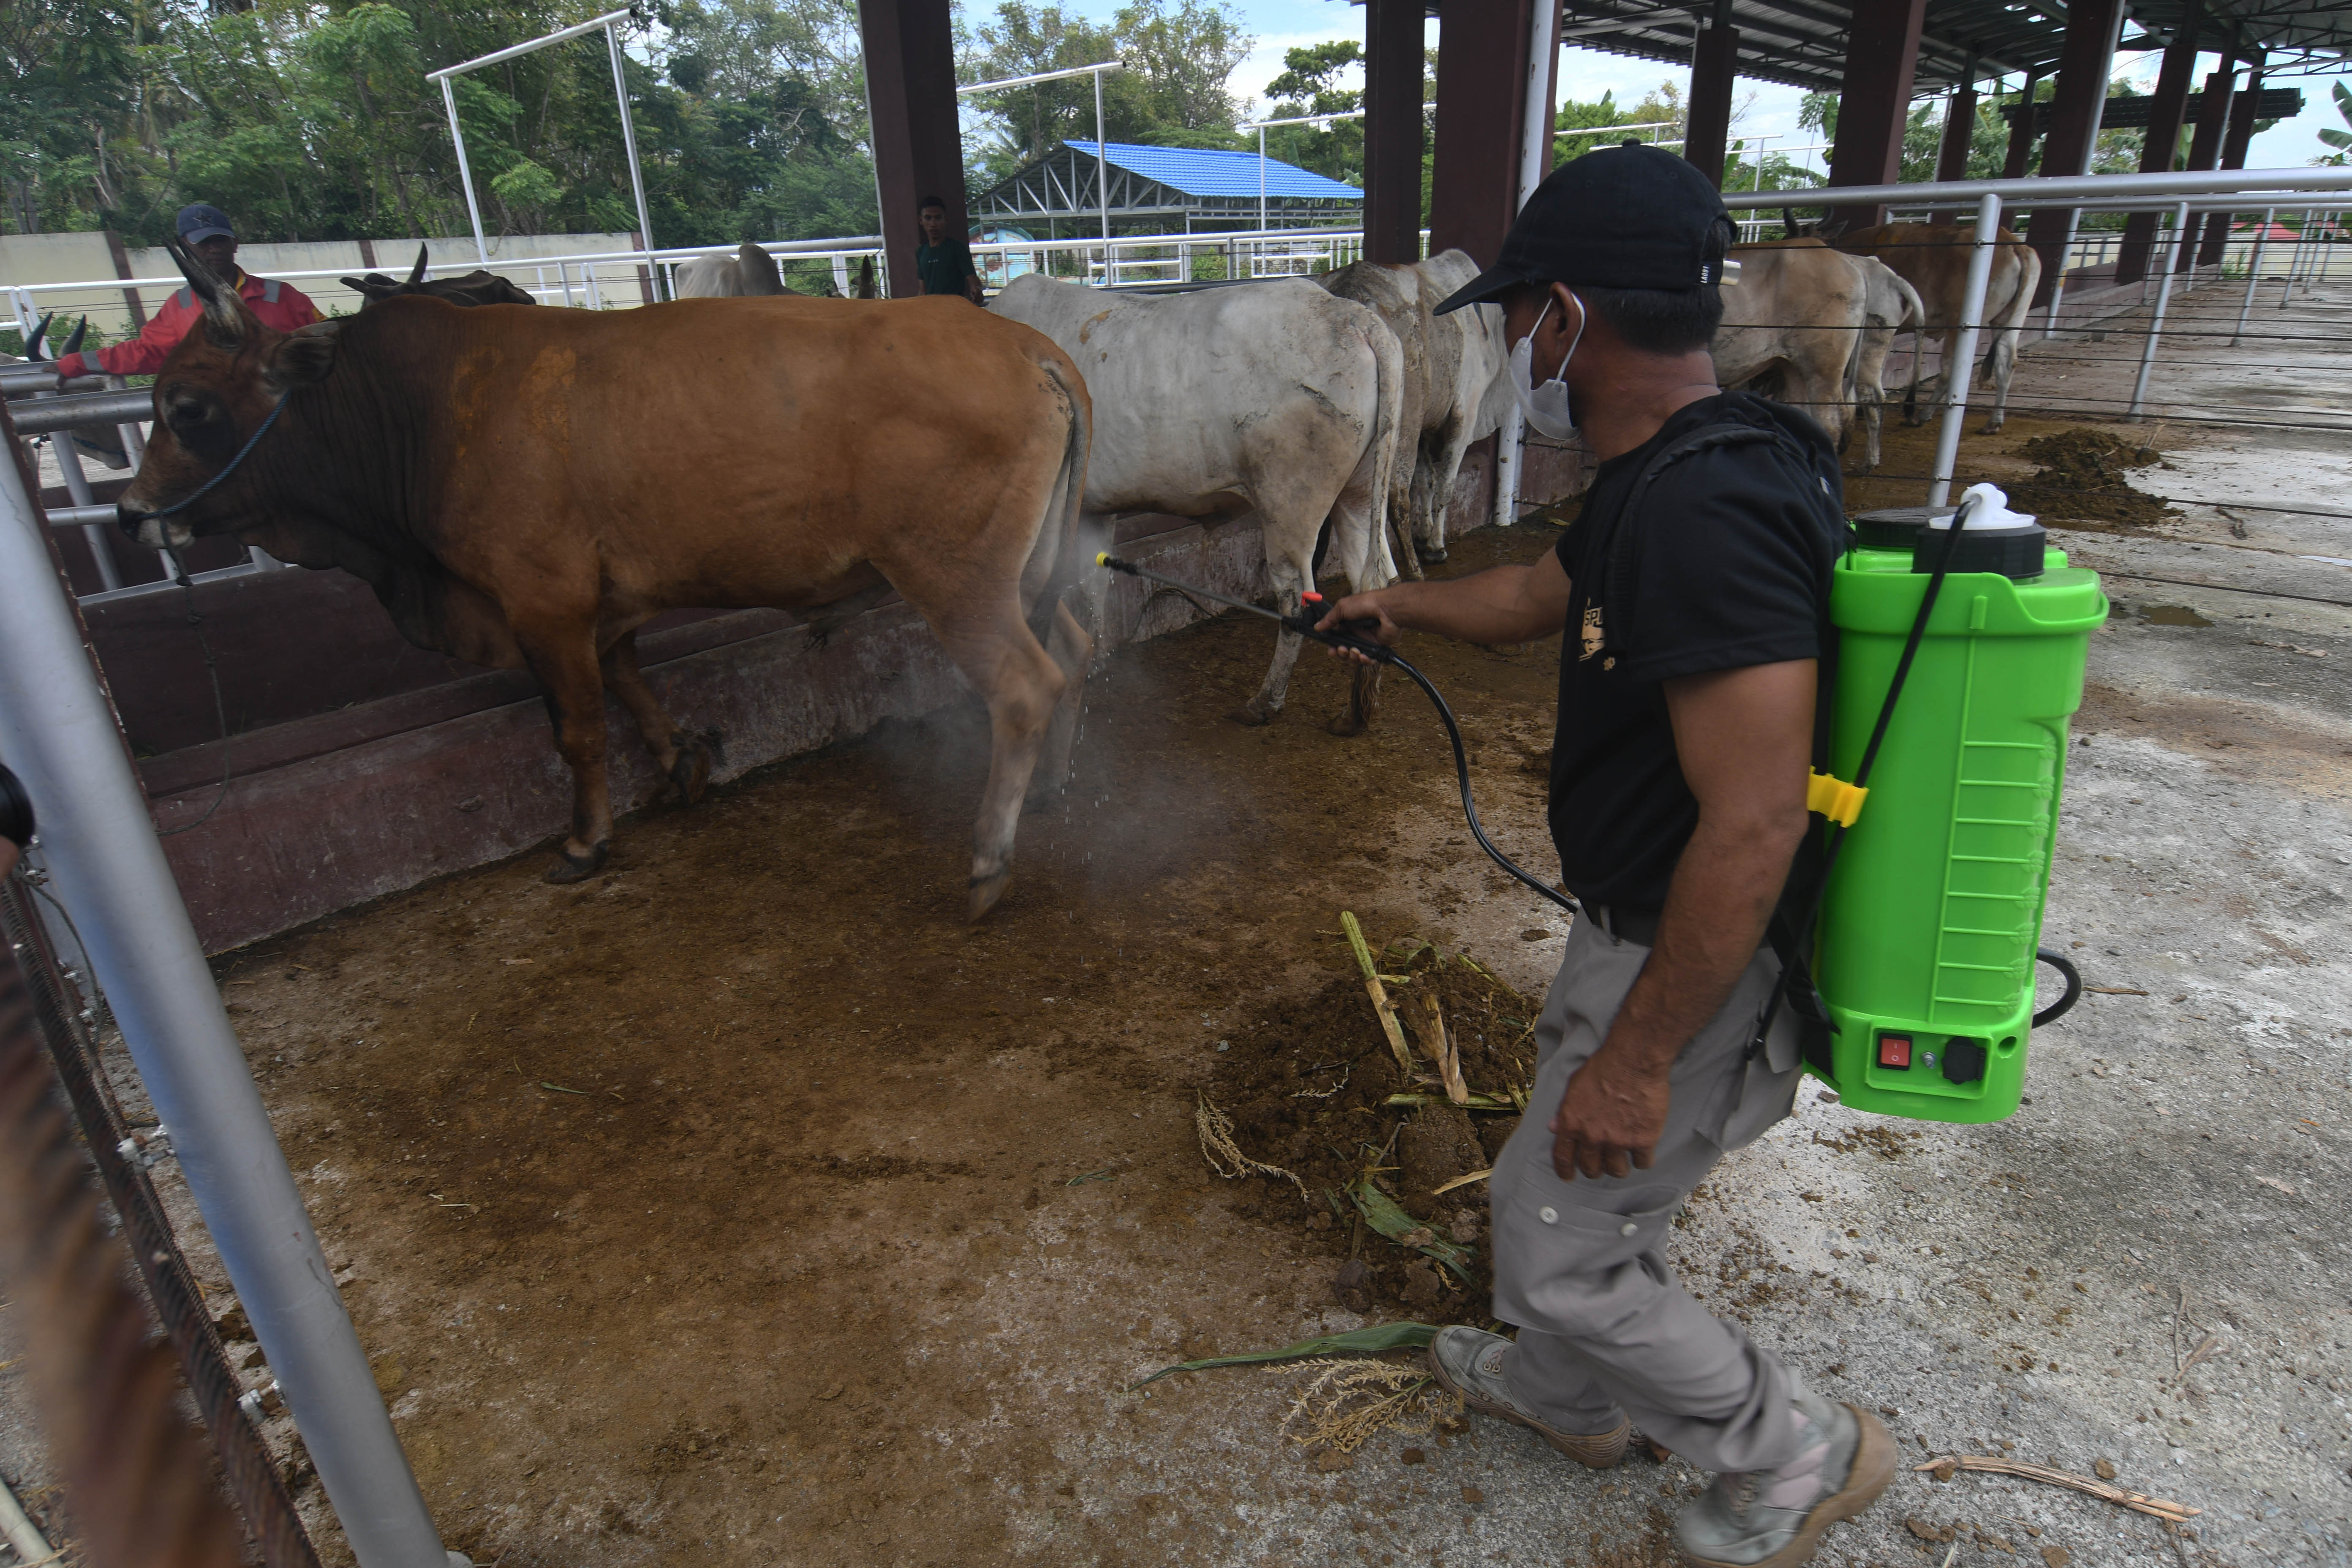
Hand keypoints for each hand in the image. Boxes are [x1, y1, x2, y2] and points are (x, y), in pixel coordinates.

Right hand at [1317, 592, 1399, 665]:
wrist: (1386, 610)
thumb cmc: (1367, 604)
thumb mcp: (1342, 607)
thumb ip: (1329, 618)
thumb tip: (1317, 626)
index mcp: (1348, 623)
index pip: (1336, 638)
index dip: (1332, 645)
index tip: (1330, 648)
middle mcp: (1357, 632)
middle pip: (1344, 650)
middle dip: (1341, 653)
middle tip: (1341, 650)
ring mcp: (1367, 640)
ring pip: (1355, 656)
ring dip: (1352, 656)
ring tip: (1354, 651)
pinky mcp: (1377, 647)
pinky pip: (1368, 659)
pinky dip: (1365, 660)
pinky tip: (1363, 655)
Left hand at [1548, 1049, 1668, 1179]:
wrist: (1633, 1060)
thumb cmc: (1602, 1068)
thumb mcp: (1574, 1086)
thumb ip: (1564, 1110)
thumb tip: (1554, 1128)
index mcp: (1572, 1124)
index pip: (1563, 1157)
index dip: (1565, 1171)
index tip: (1568, 1177)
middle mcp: (1593, 1137)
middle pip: (1591, 1169)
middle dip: (1595, 1169)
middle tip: (1601, 1163)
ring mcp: (1618, 1141)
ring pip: (1617, 1171)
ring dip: (1618, 1167)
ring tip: (1622, 1158)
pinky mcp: (1643, 1140)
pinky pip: (1643, 1163)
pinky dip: (1642, 1159)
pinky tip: (1642, 1150)